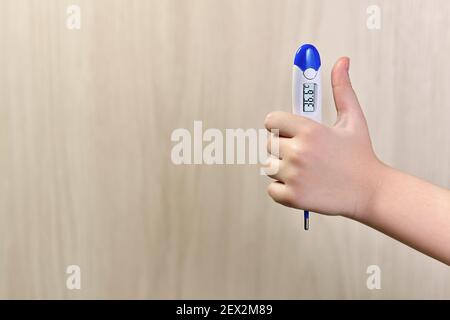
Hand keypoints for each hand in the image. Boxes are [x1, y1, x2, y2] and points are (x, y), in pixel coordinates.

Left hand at [264, 57, 386, 218]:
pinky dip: (282, 190)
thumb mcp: (353, 119)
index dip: (280, 125)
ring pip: (269, 167)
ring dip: (282, 169)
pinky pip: (271, 189)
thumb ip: (341, 89)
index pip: (271, 120)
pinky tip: (303, 186)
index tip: (290, 132)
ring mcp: (294, 176)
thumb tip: (341, 61)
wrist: (370, 192)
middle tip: (306, 155)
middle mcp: (298, 151)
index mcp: (309, 130)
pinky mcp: (292, 197)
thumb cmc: (360, 155)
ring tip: (307, 171)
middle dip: (283, 148)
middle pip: (269, 144)